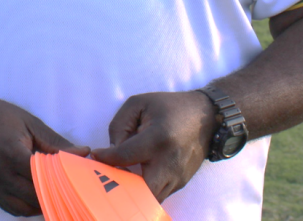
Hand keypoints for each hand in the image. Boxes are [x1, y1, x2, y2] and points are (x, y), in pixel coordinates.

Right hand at [0, 90, 89, 215]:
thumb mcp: (29, 122)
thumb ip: (55, 142)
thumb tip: (84, 153)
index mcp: (11, 152)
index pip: (43, 178)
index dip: (64, 181)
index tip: (80, 179)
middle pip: (34, 197)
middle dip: (56, 196)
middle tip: (73, 190)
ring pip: (22, 209)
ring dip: (41, 204)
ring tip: (56, 194)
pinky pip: (9, 207)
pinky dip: (26, 207)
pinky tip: (37, 196)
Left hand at [91, 91, 213, 202]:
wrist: (206, 116)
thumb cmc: (169, 107)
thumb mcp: (139, 104)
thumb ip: (119, 126)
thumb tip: (111, 151)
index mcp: (158, 139)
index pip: (124, 157)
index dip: (106, 158)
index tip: (96, 155)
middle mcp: (169, 162)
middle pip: (140, 191)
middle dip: (122, 187)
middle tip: (111, 174)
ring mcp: (177, 176)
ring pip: (150, 199)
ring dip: (133, 192)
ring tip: (122, 177)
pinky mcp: (181, 183)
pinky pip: (159, 195)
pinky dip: (145, 190)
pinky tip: (137, 177)